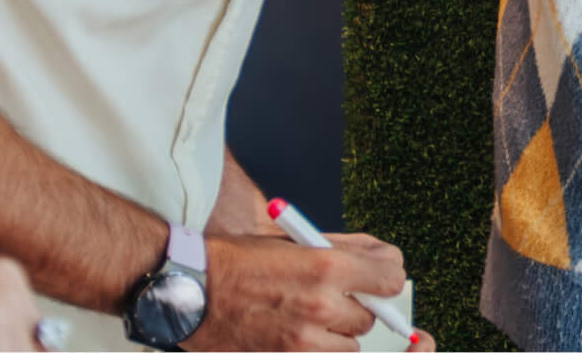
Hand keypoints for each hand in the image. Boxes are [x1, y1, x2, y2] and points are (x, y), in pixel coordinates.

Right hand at [190, 232, 408, 351]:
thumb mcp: (297, 239)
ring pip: (350, 343)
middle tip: (338, 297)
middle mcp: (322, 303)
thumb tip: (384, 258)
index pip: (390, 279)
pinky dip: (320, 347)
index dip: (386, 279)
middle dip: (359, 307)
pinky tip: (300, 331)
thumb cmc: (239, 258)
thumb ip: (345, 248)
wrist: (192, 287)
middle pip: (371, 316)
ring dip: (340, 332)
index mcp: (327, 265)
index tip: (379, 280)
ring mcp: (305, 335)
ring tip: (316, 316)